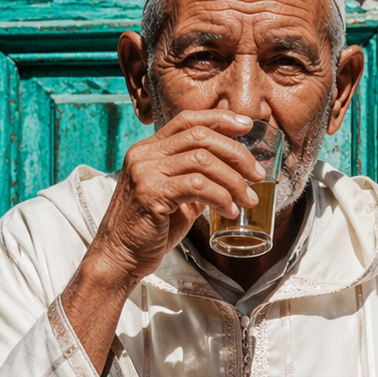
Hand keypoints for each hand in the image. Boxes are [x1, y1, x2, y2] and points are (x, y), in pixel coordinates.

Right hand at [61, 111, 261, 371]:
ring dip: (233, 180)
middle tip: (258, 173)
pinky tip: (230, 211)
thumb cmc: (149, 230)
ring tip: (249, 199)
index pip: (187, 120)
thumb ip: (195, 181)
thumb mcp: (175, 198)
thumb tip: (230, 174)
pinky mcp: (151, 193)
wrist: (120, 257)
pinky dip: (221, 197)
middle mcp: (144, 154)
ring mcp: (145, 172)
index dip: (219, 118)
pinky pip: (198, 186)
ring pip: (202, 161)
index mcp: (148, 150)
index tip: (246, 125)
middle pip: (200, 137)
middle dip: (236, 152)